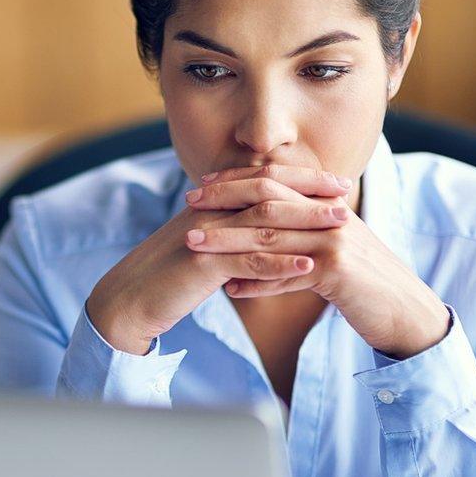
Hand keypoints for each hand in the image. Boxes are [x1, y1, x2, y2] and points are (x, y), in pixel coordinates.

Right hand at [86, 167, 351, 354]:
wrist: (128, 298)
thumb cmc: (166, 276)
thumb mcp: (201, 246)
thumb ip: (229, 233)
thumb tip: (262, 229)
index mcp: (209, 204)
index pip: (261, 180)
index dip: (299, 178)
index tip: (334, 182)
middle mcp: (208, 212)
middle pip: (267, 193)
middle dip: (310, 192)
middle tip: (347, 194)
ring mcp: (205, 236)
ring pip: (263, 222)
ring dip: (306, 222)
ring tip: (342, 226)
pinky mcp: (201, 264)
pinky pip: (247, 261)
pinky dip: (280, 264)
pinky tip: (309, 268)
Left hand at [186, 165, 449, 358]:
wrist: (406, 312)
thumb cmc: (362, 284)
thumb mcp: (328, 254)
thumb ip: (296, 240)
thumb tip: (252, 246)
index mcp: (326, 205)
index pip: (275, 182)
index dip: (237, 181)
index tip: (202, 186)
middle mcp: (330, 216)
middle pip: (268, 200)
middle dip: (224, 200)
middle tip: (188, 203)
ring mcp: (335, 241)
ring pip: (270, 237)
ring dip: (228, 241)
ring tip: (194, 244)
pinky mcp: (338, 271)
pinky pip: (287, 275)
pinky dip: (257, 282)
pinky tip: (230, 290)